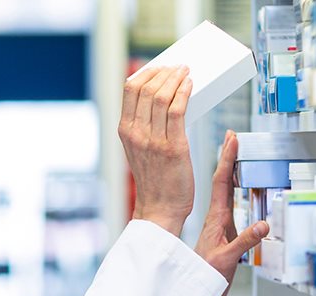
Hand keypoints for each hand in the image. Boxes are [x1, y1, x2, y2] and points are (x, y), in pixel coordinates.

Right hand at [118, 66, 194, 235]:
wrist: (160, 207)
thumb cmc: (154, 179)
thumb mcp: (138, 149)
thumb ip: (144, 126)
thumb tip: (159, 100)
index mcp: (125, 131)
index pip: (130, 89)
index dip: (146, 73)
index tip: (160, 67)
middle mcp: (136, 133)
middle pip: (146, 89)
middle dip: (164, 72)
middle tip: (177, 67)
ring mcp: (153, 140)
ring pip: (162, 97)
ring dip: (176, 78)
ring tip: (185, 72)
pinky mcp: (173, 147)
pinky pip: (178, 110)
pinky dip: (184, 92)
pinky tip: (190, 85)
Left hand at [195, 130, 268, 295]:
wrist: (193, 291)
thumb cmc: (205, 276)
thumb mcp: (227, 259)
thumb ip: (245, 242)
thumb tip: (263, 225)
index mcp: (216, 219)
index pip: (222, 182)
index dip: (228, 159)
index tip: (232, 140)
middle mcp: (216, 218)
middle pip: (223, 181)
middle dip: (229, 158)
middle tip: (233, 138)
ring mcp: (219, 225)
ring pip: (225, 192)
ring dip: (231, 172)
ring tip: (236, 155)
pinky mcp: (223, 233)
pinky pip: (230, 206)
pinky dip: (235, 192)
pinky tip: (238, 187)